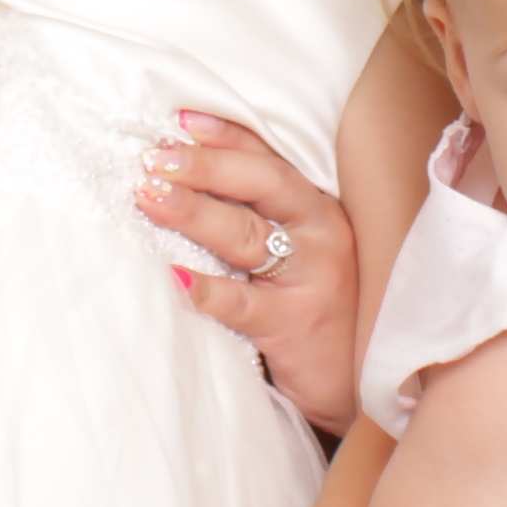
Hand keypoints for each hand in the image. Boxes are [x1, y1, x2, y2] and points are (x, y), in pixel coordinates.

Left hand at [142, 112, 359, 430]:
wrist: (357, 385)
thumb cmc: (318, 309)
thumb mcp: (300, 254)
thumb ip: (260, 218)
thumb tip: (182, 180)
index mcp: (318, 209)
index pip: (268, 159)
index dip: (226, 136)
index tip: (180, 121)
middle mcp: (321, 234)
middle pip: (260, 184)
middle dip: (205, 166)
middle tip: (155, 159)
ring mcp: (312, 279)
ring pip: (246, 235)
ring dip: (193, 212)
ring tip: (149, 197)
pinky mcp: (295, 324)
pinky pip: (241, 304)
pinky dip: (205, 290)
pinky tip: (171, 279)